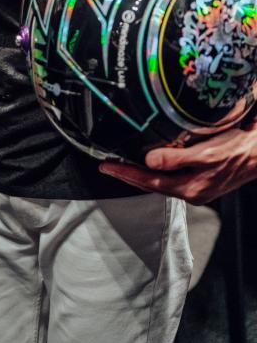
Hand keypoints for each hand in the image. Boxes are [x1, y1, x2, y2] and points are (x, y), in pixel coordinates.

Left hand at [99, 124, 256, 203]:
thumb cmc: (236, 151)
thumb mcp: (206, 153)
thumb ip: (176, 158)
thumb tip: (148, 161)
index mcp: (190, 188)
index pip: (148, 181)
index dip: (125, 173)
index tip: (106, 166)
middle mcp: (191, 191)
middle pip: (151, 185)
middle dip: (128, 175)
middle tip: (107, 165)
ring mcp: (196, 187)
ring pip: (160, 182)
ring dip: (140, 174)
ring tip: (122, 164)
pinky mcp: (201, 179)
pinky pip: (171, 177)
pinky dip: (156, 171)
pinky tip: (150, 163)